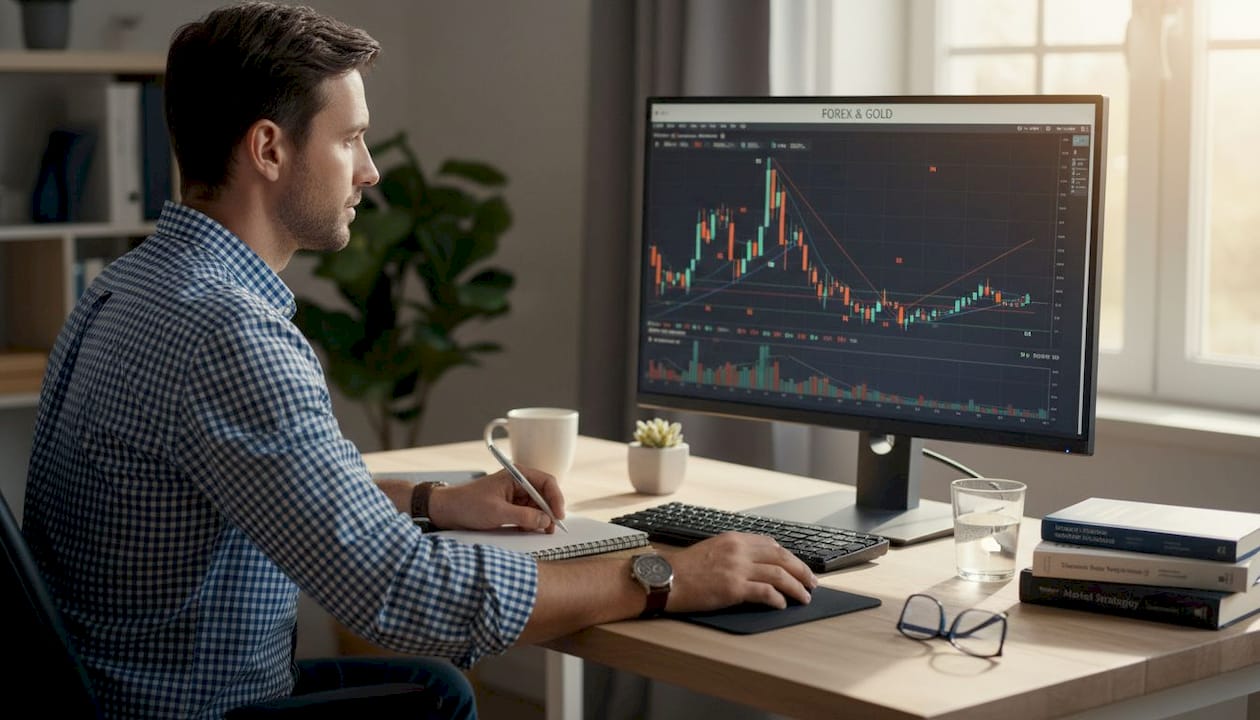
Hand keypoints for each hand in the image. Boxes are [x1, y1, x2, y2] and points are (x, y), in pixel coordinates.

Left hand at [428, 467, 565, 531]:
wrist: (445, 510)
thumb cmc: (467, 504)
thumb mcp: (498, 512)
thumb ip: (524, 516)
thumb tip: (545, 521)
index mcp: (517, 475)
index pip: (547, 482)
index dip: (556, 499)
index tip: (558, 516)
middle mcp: (519, 483)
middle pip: (544, 496)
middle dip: (549, 512)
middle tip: (550, 529)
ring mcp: (515, 495)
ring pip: (537, 507)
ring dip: (539, 520)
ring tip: (536, 531)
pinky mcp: (510, 507)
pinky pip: (527, 515)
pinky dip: (530, 524)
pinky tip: (526, 530)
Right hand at [664, 532, 817, 611]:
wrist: (664, 579)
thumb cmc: (683, 569)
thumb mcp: (711, 549)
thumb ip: (733, 552)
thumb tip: (754, 563)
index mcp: (733, 539)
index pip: (771, 544)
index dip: (789, 556)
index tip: (797, 565)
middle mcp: (738, 551)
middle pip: (781, 557)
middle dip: (801, 570)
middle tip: (812, 582)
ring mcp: (737, 569)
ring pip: (779, 575)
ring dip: (796, 587)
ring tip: (804, 597)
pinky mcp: (733, 588)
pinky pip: (766, 593)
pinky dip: (778, 599)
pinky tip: (782, 605)